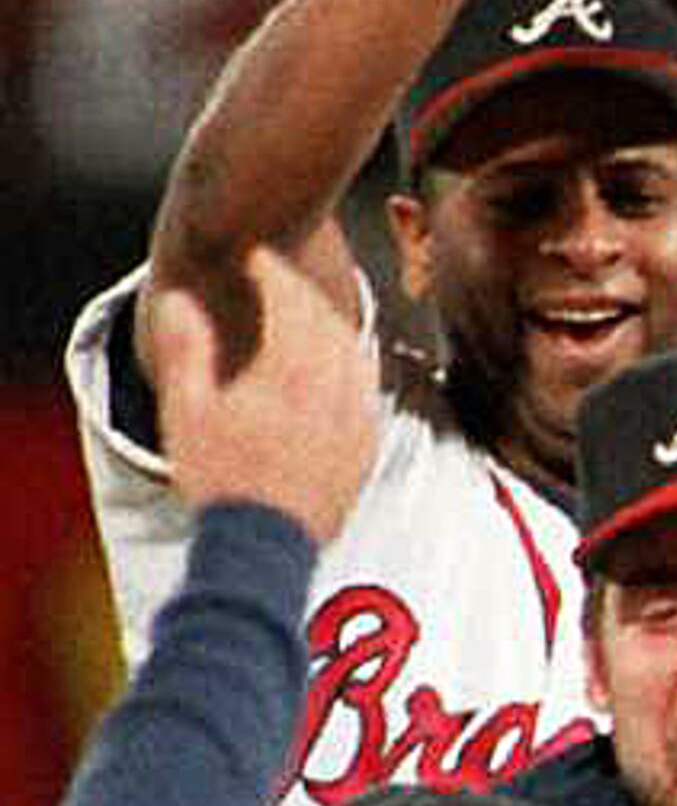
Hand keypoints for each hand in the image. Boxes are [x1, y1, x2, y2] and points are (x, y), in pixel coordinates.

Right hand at [144, 243, 379, 535]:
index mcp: (292, 374)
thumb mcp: (187, 411)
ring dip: (329, 324)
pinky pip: (368, 392)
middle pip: (328, 321)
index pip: (292, 300)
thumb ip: (186, 349)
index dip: (273, 271)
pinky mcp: (366, 451)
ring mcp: (357, 423)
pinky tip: (335, 367)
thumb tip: (179, 300)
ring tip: (303, 314)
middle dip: (302, 292)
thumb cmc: (220, 480)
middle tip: (278, 278)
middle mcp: (335, 392)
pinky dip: (351, 365)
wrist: (262, 549)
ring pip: (355, 352)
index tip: (256, 256)